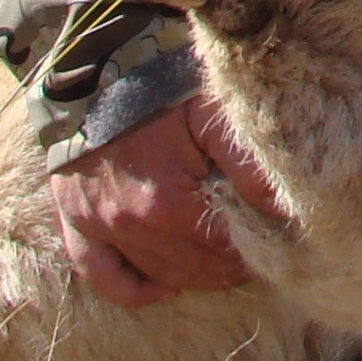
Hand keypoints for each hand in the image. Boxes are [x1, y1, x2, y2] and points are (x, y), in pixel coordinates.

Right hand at [48, 84, 288, 307]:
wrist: (94, 71)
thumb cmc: (158, 90)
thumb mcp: (210, 114)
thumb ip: (247, 163)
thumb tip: (284, 208)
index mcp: (168, 204)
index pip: (223, 249)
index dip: (254, 249)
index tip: (274, 243)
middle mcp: (131, 225)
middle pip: (195, 268)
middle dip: (231, 266)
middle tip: (256, 255)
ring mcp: (101, 228)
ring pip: (158, 275)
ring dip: (196, 278)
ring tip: (225, 267)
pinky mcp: (77, 223)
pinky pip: (104, 276)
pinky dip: (135, 289)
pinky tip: (163, 287)